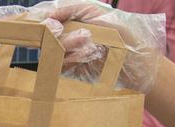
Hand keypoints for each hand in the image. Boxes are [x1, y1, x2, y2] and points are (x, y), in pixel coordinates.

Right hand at [0, 1, 165, 92]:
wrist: (136, 61)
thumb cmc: (122, 31)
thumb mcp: (98, 13)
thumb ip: (72, 10)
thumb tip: (49, 16)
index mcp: (71, 18)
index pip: (45, 17)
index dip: (38, 20)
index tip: (43, 23)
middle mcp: (66, 34)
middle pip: (46, 35)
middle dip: (57, 33)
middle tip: (71, 32)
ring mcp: (68, 52)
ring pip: (53, 50)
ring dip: (69, 45)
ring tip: (88, 42)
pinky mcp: (72, 68)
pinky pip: (61, 64)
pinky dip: (73, 59)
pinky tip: (88, 55)